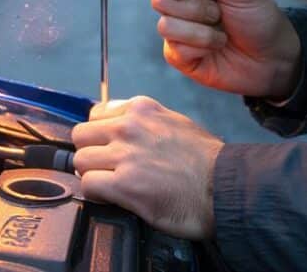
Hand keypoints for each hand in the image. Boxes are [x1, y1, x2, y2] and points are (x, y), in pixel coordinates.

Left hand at [72, 96, 221, 239]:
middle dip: (90, 154)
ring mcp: (125, 154)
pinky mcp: (124, 184)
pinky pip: (88, 185)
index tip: (106, 148)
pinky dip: (96, 195)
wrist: (226, 188)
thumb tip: (121, 126)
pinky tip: (113, 198)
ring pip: (80, 161)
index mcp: (141, 109)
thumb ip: (145, 122)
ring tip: (111, 186)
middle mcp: (129, 127)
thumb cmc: (207, 162)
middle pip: (81, 136)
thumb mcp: (176, 123)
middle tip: (106, 169)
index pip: (96, 114)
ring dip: (92, 175)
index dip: (99, 135)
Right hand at [147, 0, 300, 98]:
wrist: (273, 59)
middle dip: (192, 7)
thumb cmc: (259, 18)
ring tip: (222, 31)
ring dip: (201, 30)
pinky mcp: (178, 53)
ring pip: (165, 24)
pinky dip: (202, 46)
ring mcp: (177, 27)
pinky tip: (216, 48)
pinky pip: (174, 48)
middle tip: (217, 12)